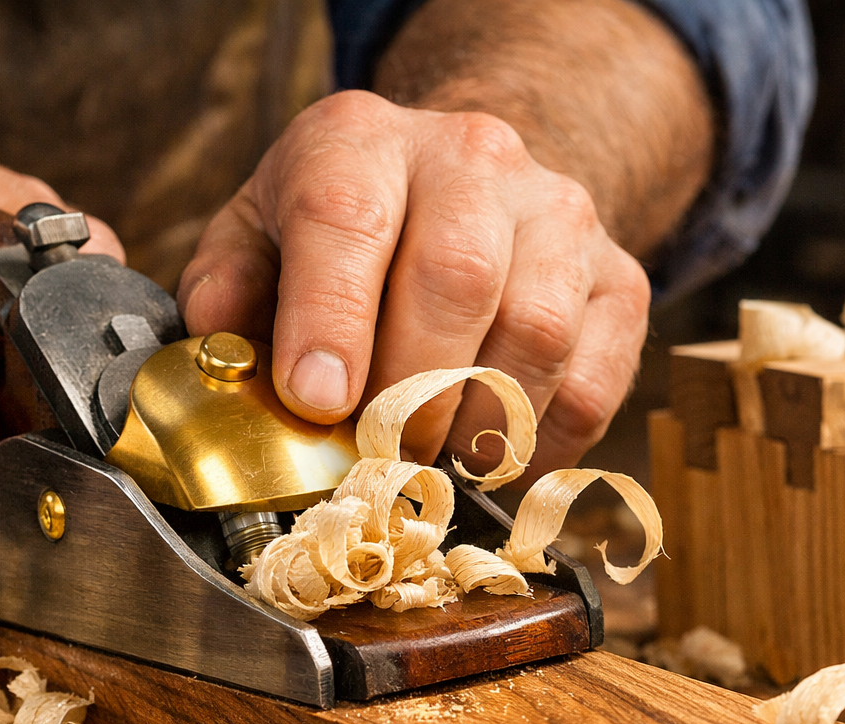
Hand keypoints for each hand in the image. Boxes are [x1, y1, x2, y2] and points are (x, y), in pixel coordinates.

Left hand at [179, 90, 649, 478]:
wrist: (463, 186)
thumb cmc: (346, 228)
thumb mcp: (261, 234)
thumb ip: (229, 289)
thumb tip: (225, 357)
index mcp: (362, 141)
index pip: (346, 217)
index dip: (330, 319)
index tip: (317, 402)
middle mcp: (472, 158)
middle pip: (456, 276)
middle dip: (407, 391)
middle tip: (377, 455)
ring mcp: (560, 215)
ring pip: (536, 333)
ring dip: (474, 426)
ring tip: (431, 462)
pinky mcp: (618, 278)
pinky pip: (593, 382)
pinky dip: (540, 445)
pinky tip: (489, 457)